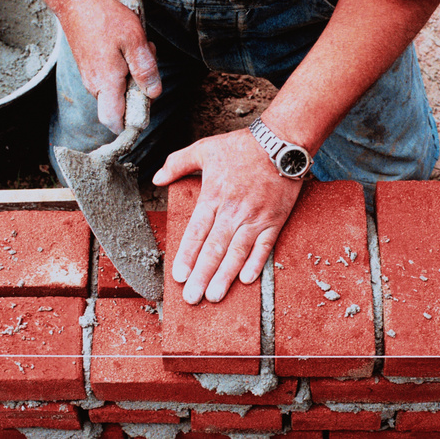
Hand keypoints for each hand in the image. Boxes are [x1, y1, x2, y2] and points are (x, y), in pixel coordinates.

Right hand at [59, 0, 160, 133]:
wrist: (75, 1)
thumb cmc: (105, 18)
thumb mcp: (135, 40)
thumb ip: (146, 69)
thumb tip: (153, 93)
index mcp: (106, 83)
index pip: (114, 122)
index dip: (130, 124)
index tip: (144, 108)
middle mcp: (95, 85)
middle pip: (121, 106)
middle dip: (138, 91)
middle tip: (146, 64)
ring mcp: (90, 77)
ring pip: (117, 91)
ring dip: (132, 76)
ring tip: (137, 49)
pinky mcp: (90, 68)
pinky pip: (111, 78)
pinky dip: (123, 68)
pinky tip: (127, 47)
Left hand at [152, 129, 302, 303]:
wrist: (281, 142)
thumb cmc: (242, 146)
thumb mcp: (205, 148)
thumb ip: (178, 163)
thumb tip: (157, 178)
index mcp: (213, 196)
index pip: (197, 232)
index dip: (187, 256)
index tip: (178, 276)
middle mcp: (233, 211)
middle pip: (214, 248)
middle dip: (202, 275)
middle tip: (192, 298)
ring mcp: (255, 217)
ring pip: (237, 252)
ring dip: (225, 276)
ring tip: (214, 296)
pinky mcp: (275, 220)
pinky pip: (264, 246)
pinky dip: (255, 263)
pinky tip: (246, 279)